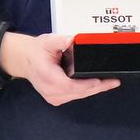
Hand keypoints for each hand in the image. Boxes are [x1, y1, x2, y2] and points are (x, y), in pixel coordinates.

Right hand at [0, 31, 117, 105]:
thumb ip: (60, 40)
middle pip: (78, 92)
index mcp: (46, 75)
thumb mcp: (48, 41)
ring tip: (110, 83)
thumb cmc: (38, 51)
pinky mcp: (56, 99)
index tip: (99, 81)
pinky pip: (75, 96)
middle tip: (113, 81)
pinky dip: (86, 91)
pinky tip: (97, 85)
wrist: (27, 60)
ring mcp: (53, 96)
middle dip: (97, 87)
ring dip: (94, 90)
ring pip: (78, 96)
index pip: (69, 85)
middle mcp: (49, 89)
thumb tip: (72, 40)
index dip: (85, 85)